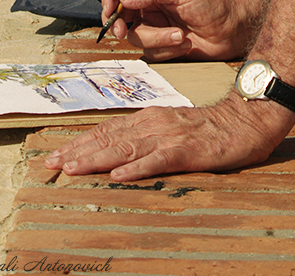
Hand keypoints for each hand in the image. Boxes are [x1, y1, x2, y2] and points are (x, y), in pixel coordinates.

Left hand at [44, 91, 294, 180]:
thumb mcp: (171, 131)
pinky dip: (137, 168)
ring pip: (126, 148)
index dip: (80, 143)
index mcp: (147, 119)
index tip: (56, 156)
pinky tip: (119, 176)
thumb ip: (146, 140)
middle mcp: (153, 123)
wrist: (244, 120)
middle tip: (50, 164)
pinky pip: (158, 160)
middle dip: (78, 152)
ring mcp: (168, 136)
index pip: (107, 131)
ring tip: (73, 168)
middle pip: (109, 139)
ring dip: (97, 159)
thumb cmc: (208, 130)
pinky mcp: (186, 150)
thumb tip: (116, 155)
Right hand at [100, 0, 247, 60]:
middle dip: (118, 25)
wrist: (232, 29)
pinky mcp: (162, 46)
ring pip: (136, 37)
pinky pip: (151, 53)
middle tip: (121, 31)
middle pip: (119, 15)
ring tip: (181, 36)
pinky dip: (167, 50)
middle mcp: (148, 6)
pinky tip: (185, 44)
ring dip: (157, 39)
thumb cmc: (212, 4)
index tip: (110, 10)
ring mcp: (154, 27)